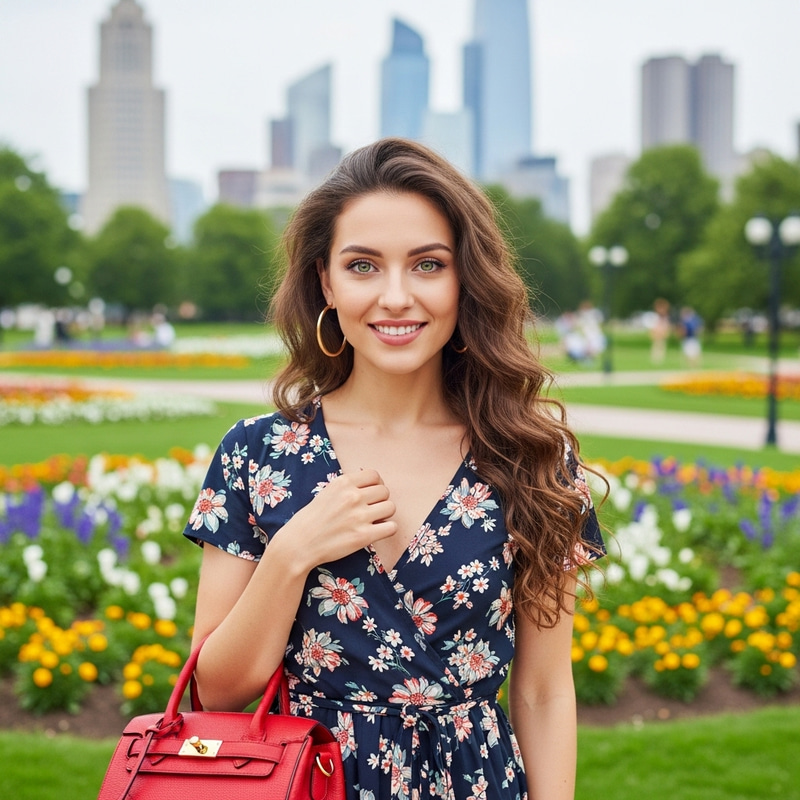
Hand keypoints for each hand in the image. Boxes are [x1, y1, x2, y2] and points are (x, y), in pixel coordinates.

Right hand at [275, 469, 396, 569]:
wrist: (299, 544)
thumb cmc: (312, 519)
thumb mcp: (327, 492)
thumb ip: (348, 486)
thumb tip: (372, 482)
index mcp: (343, 483)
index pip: (375, 475)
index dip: (376, 484)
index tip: (371, 494)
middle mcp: (353, 496)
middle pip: (385, 491)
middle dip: (380, 500)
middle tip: (371, 510)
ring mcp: (359, 516)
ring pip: (391, 507)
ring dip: (385, 514)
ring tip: (374, 521)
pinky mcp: (364, 536)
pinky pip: (392, 527)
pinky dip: (387, 529)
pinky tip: (377, 531)